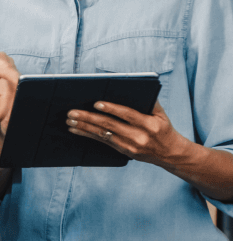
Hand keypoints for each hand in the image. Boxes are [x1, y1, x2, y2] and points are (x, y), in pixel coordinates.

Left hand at [64, 98, 184, 165]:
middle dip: (89, 118)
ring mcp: (130, 146)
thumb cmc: (163, 128)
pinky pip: (102, 142)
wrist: (171, 154)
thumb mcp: (161, 114)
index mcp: (149, 125)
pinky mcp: (124, 151)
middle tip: (72, 112)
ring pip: (103, 135)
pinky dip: (87, 135)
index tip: (96, 103)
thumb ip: (149, 101)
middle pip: (110, 126)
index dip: (111, 109)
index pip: (127, 115)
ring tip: (70, 120)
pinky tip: (76, 129)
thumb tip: (132, 86)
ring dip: (84, 127)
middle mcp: (139, 137)